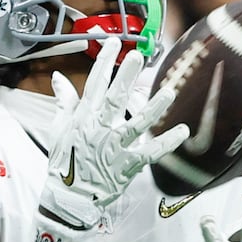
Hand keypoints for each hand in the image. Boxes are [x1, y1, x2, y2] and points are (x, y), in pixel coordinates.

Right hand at [38, 39, 185, 227]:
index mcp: (83, 119)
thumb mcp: (58, 131)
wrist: (68, 199)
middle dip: (126, 76)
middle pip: (115, 98)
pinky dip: (166, 143)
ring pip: (137, 124)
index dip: (103, 62)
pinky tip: (183, 131)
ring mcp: (115, 148)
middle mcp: (99, 130)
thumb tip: (59, 78)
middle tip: (138, 55)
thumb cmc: (63, 164)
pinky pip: (150, 153)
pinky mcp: (127, 166)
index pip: (94, 84)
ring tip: (169, 92)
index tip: (113, 43)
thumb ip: (63, 102)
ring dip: (154, 107)